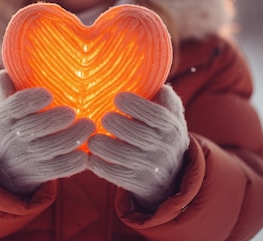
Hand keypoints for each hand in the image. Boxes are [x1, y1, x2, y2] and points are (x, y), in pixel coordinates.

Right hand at [0, 70, 94, 194]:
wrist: (5, 166)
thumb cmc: (12, 125)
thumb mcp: (3, 107)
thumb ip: (6, 90)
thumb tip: (5, 73)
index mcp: (4, 117)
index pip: (15, 106)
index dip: (31, 100)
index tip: (48, 94)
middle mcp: (14, 137)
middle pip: (34, 128)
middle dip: (55, 120)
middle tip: (73, 112)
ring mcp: (28, 157)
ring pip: (51, 148)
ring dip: (72, 137)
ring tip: (90, 126)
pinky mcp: (42, 172)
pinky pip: (59, 168)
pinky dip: (74, 162)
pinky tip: (86, 152)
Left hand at [87, 85, 189, 210]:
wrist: (172, 175)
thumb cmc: (163, 133)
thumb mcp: (172, 116)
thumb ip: (166, 98)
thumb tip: (155, 81)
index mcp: (171, 126)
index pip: (157, 115)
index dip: (137, 106)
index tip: (118, 97)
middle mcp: (163, 147)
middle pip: (141, 136)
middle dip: (119, 125)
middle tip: (104, 118)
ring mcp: (150, 166)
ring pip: (127, 157)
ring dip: (106, 147)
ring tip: (92, 139)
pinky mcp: (137, 181)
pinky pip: (117, 175)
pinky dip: (102, 166)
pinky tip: (90, 157)